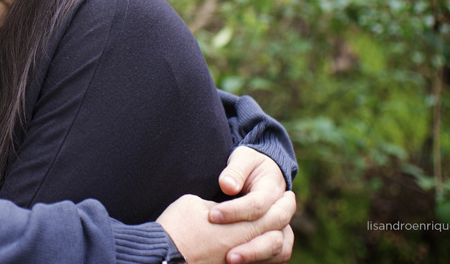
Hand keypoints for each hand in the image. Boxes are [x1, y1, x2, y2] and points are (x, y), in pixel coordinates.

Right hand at [157, 191, 294, 263]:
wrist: (161, 255)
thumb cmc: (176, 227)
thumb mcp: (195, 203)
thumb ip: (218, 204)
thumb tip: (227, 207)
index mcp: (237, 230)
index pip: (271, 217)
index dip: (282, 205)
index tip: (287, 194)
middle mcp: (242, 248)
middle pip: (276, 235)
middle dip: (285, 217)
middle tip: (288, 203)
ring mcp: (236, 262)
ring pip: (272, 254)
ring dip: (279, 238)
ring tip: (281, 225)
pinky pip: (259, 263)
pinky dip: (268, 254)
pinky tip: (265, 242)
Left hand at [209, 147, 294, 262]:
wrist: (262, 172)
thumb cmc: (248, 164)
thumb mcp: (242, 159)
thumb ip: (235, 171)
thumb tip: (228, 186)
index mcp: (272, 189)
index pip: (257, 205)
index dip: (235, 211)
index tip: (212, 216)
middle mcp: (282, 212)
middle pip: (273, 234)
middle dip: (250, 246)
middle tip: (226, 254)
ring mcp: (281, 227)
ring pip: (278, 249)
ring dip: (256, 256)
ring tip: (230, 260)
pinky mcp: (276, 239)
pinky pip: (274, 256)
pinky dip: (259, 261)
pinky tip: (233, 261)